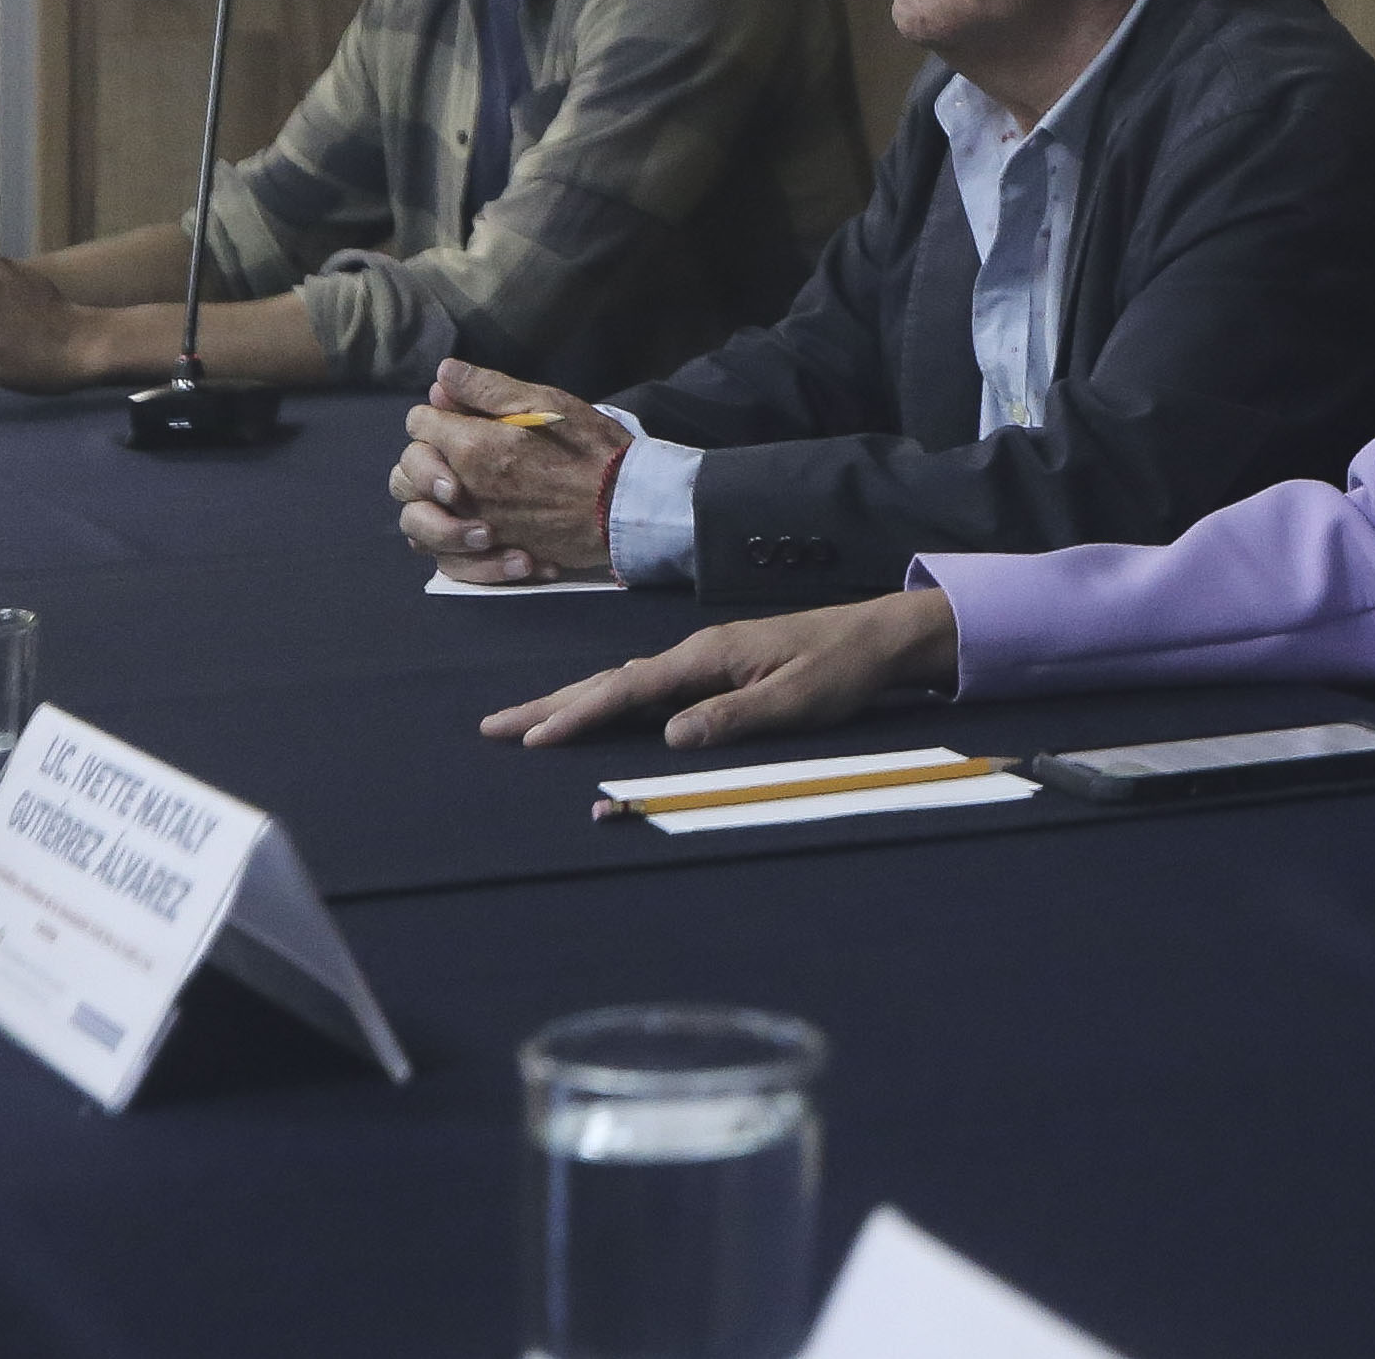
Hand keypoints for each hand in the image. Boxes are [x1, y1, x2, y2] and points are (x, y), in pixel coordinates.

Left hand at [393, 360, 620, 581]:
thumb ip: (488, 389)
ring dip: (428, 503)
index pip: (419, 422)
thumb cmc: (591, 448)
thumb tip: (443, 376)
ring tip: (455, 494)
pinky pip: (441, 557)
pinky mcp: (487, 557)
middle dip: (424, 457)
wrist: (624, 507)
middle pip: (404, 471)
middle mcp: (461, 490)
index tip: (460, 415)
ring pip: (414, 518)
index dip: (437, 413)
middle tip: (457, 453)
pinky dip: (446, 545)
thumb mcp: (548, 402)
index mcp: (472, 446)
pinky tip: (467, 527)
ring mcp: (471, 527)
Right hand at [479, 591, 956, 750]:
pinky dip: (609, 701)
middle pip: (610, 682)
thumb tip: (671, 735)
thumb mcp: (795, 700)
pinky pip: (647, 688)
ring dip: (573, 703)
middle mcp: (697, 653)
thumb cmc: (842, 668)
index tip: (533, 737)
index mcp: (709, 656)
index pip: (629, 690)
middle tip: (493, 727)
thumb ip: (733, 718)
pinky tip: (594, 711)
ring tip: (526, 723)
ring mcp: (705, 660)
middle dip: (550, 705)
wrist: (881, 637)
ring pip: (624, 684)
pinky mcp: (717, 670)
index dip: (578, 715)